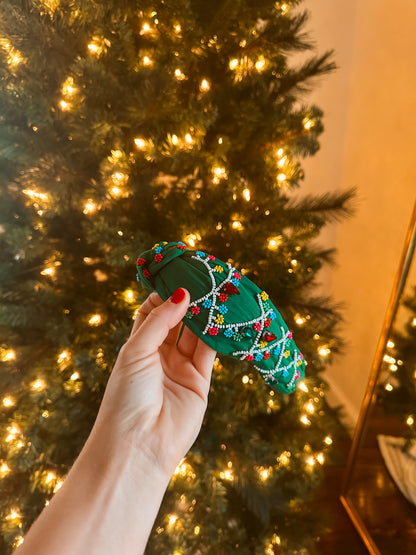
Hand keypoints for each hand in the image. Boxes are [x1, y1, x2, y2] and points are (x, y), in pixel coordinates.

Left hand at [94, 288, 215, 476]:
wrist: (139, 444)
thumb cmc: (127, 396)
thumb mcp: (136, 351)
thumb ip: (160, 320)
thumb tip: (181, 293)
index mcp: (139, 347)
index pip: (153, 312)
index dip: (165, 294)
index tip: (179, 276)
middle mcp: (160, 356)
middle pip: (178, 320)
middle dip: (189, 302)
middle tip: (204, 280)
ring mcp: (180, 368)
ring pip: (196, 334)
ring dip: (205, 315)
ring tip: (216, 294)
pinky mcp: (200, 381)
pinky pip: (209, 352)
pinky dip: (217, 335)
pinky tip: (222, 317)